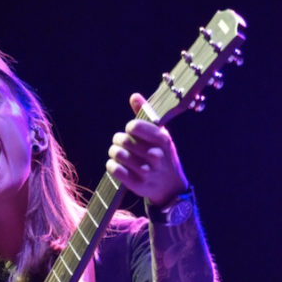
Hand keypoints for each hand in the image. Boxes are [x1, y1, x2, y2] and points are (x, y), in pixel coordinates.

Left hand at [106, 93, 189, 207]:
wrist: (170, 185)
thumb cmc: (161, 154)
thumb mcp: (159, 134)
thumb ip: (146, 114)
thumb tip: (134, 96)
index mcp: (162, 140)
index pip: (135, 126)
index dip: (130, 127)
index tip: (132, 131)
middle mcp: (156, 156)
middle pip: (123, 140)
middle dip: (118, 140)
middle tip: (120, 143)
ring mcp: (148, 172)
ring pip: (118, 154)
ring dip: (113, 152)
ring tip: (117, 152)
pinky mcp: (138, 184)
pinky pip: (115, 170)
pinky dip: (111, 165)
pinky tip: (115, 164)